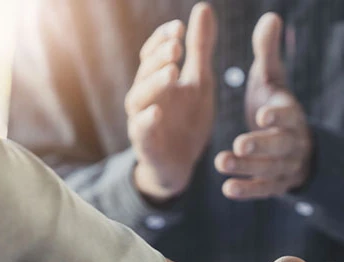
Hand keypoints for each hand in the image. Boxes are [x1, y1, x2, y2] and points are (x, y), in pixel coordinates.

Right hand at [127, 3, 215, 203]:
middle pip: (146, 72)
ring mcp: (141, 120)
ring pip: (140, 99)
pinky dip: (147, 121)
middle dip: (161, 58)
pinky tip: (157, 112)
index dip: (163, 40)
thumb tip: (203, 7)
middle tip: (178, 47)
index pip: (154, 53)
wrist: (181, 163)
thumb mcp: (199, 80)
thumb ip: (200, 48)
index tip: (179, 28)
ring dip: (154, 84)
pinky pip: (141, 131)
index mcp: (157, 79)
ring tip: (172, 73)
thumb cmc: (187, 119)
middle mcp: (144, 96)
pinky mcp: (145, 144)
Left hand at [215, 12, 312, 199]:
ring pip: (270, 169)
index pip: (288, 114)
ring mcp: (285, 165)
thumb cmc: (276, 107)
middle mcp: (292, 141)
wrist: (296, 146)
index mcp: (291, 114)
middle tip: (238, 143)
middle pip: (280, 146)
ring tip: (221, 162)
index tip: (262, 113)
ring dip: (247, 168)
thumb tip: (270, 16)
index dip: (278, 115)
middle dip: (260, 145)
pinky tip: (227, 189)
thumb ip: (268, 53)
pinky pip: (264, 189)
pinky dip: (248, 190)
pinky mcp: (276, 185)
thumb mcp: (272, 80)